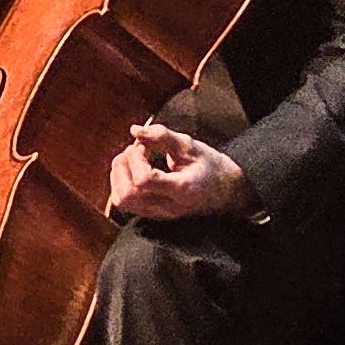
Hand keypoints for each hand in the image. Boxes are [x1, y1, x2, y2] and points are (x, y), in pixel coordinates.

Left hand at [106, 120, 252, 222]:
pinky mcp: (151, 214)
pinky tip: (133, 170)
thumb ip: (162, 136)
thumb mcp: (191, 146)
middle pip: (127, 195)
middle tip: (135, 150)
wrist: (225, 192)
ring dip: (118, 175)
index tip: (144, 146)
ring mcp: (158, 214)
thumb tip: (135, 130)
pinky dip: (121, 183)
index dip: (136, 159)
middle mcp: (167, 206)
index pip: (144, 181)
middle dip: (122, 167)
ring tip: (132, 159)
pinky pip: (125, 203)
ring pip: (122, 201)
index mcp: (180, 189)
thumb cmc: (210, 167)